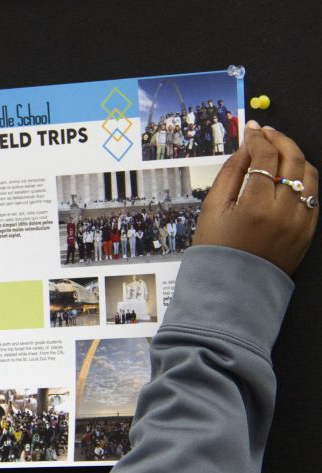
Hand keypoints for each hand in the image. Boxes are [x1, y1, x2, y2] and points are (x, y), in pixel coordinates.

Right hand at [194, 122, 317, 274]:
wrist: (232, 290)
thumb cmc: (216, 252)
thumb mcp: (212, 211)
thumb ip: (229, 174)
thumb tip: (245, 149)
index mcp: (255, 206)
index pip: (265, 156)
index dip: (258, 138)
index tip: (252, 130)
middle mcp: (283, 212)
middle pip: (292, 159)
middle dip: (279, 140)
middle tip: (266, 133)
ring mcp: (299, 223)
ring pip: (308, 174)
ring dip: (295, 157)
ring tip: (279, 153)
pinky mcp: (307, 232)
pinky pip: (313, 195)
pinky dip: (303, 180)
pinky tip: (289, 177)